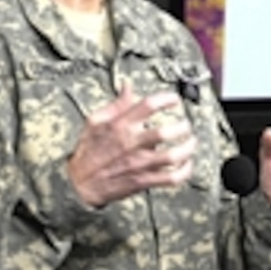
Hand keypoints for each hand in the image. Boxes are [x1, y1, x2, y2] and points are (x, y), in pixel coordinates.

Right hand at [67, 82, 194, 206]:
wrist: (79, 184)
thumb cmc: (88, 151)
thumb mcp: (95, 122)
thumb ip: (117, 104)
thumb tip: (128, 85)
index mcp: (120, 126)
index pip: (148, 105)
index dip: (166, 99)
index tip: (175, 100)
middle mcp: (131, 143)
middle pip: (164, 132)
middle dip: (182, 127)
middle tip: (186, 125)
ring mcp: (138, 164)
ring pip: (171, 156)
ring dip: (187, 148)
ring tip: (191, 142)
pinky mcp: (143, 181)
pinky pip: (170, 178)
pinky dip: (184, 172)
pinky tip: (187, 164)